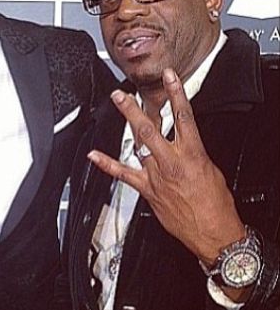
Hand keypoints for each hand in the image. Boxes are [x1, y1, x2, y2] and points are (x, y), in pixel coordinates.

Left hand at [87, 69, 244, 265]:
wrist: (213, 233)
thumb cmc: (216, 204)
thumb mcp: (211, 169)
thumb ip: (193, 151)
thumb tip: (184, 140)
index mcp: (194, 154)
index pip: (183, 117)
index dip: (176, 93)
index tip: (170, 76)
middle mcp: (172, 162)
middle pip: (151, 128)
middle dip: (135, 108)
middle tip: (122, 93)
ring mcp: (157, 175)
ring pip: (137, 144)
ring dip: (126, 123)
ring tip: (116, 106)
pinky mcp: (147, 190)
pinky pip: (123, 174)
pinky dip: (107, 164)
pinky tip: (94, 155)